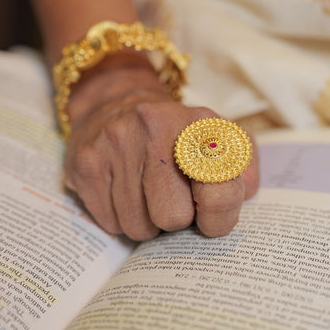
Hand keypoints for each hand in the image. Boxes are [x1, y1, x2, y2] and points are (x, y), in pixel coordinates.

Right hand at [64, 65, 258, 240]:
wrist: (117, 102)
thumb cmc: (176, 133)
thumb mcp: (220, 138)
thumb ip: (244, 168)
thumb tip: (240, 195)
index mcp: (198, 124)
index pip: (220, 194)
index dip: (218, 215)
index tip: (207, 211)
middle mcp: (154, 127)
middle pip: (173, 219)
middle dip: (176, 218)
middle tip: (172, 197)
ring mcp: (115, 144)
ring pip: (138, 227)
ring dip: (148, 221)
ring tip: (146, 192)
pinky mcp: (85, 163)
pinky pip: (110, 223)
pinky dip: (121, 217)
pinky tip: (124, 191)